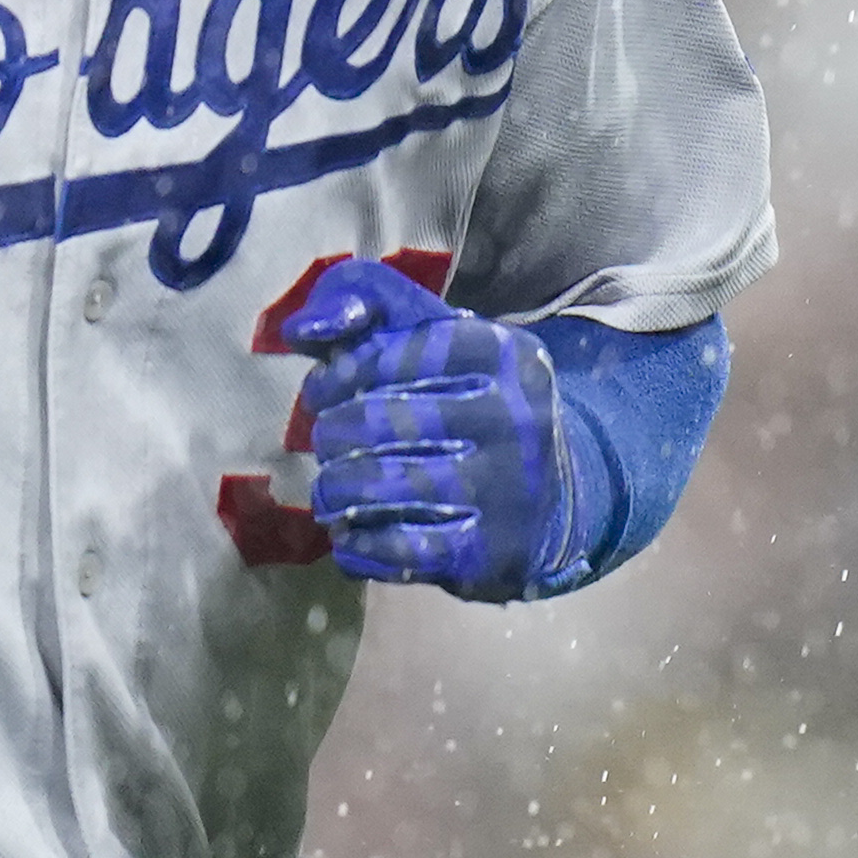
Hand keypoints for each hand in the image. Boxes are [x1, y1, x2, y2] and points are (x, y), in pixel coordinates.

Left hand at [269, 259, 583, 601]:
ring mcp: (504, 488)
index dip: (336, 377)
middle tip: (332, 444)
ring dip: (334, 491)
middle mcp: (511, 416)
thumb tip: (302, 329)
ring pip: (374, 486)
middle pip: (372, 422)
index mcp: (500, 352)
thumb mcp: (437, 338)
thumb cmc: (473, 404)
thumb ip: (368, 305)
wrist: (555, 498)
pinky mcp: (489, 552)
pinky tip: (353, 534)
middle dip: (332, 435)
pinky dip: (357, 544)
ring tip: (333, 490)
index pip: (384, 356)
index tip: (326, 393)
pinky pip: (394, 549)